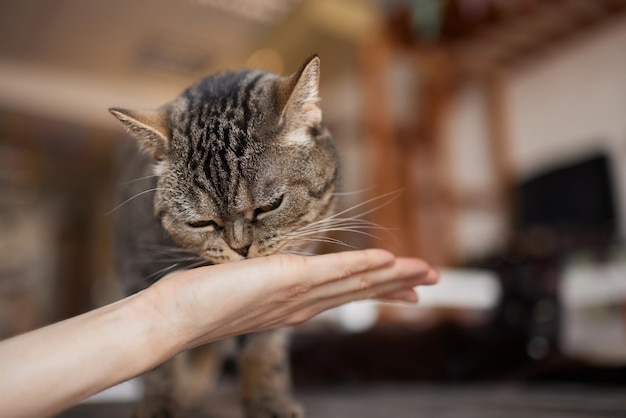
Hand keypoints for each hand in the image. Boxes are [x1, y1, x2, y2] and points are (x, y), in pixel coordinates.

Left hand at [144, 249, 438, 351]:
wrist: (175, 316)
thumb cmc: (202, 302)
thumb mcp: (245, 289)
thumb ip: (268, 284)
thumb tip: (275, 276)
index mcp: (296, 307)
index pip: (346, 295)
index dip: (379, 291)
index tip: (406, 290)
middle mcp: (303, 305)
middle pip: (360, 291)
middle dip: (399, 286)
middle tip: (434, 281)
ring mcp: (298, 295)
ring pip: (356, 282)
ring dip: (393, 276)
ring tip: (426, 271)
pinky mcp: (288, 280)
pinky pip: (334, 272)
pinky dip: (363, 266)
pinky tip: (389, 260)